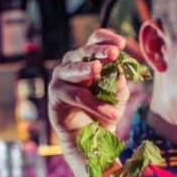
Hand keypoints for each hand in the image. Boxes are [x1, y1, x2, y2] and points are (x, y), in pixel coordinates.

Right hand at [49, 28, 130, 163]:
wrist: (90, 137)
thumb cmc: (103, 111)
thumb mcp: (117, 96)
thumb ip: (119, 84)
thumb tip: (120, 73)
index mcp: (88, 59)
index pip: (94, 40)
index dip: (106, 38)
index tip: (121, 43)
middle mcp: (72, 65)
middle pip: (83, 51)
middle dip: (98, 51)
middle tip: (113, 53)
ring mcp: (61, 79)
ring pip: (75, 70)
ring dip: (87, 70)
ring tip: (99, 70)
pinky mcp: (56, 96)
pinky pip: (75, 95)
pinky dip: (93, 103)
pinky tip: (111, 113)